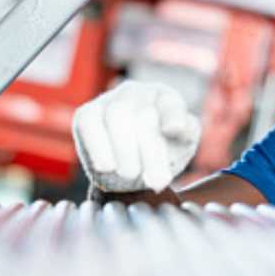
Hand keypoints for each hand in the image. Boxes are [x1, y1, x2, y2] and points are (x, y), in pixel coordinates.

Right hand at [72, 80, 200, 192]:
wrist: (132, 169)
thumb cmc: (162, 151)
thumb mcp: (182, 144)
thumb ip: (187, 132)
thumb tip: (177, 127)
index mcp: (164, 98)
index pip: (170, 104)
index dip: (173, 115)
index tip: (175, 130)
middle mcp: (136, 93)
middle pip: (142, 115)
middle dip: (149, 151)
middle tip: (157, 182)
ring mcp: (110, 101)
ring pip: (116, 116)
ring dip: (124, 149)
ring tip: (131, 174)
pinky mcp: (87, 115)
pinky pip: (89, 123)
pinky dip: (97, 146)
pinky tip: (106, 166)